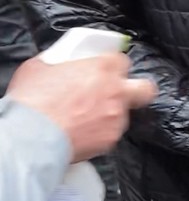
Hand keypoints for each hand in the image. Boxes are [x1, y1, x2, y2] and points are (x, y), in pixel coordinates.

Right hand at [7, 53, 155, 161]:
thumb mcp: (41, 66)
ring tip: (87, 118)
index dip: (112, 66)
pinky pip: (110, 133)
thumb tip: (60, 63)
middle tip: (118, 92)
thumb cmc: (33, 99)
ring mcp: (116, 117)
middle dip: (136, 90)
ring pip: (125, 113)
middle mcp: (116, 91)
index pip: (122, 60)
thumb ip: (60, 62)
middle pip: (144, 88)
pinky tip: (82, 132)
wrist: (31, 134)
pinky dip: (100, 133)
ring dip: (110, 113)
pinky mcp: (110, 139)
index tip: (103, 70)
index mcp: (102, 67)